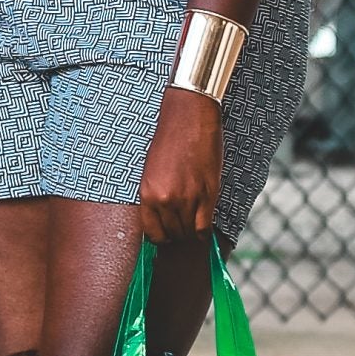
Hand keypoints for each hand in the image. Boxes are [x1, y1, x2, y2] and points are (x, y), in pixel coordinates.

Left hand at [138, 86, 222, 244]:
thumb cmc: (169, 141)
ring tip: (192, 223)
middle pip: (172, 234)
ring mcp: (187, 199)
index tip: (166, 234)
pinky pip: (204, 226)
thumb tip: (160, 217)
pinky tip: (203, 226)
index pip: (152, 232)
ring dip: (190, 232)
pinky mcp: (207, 195)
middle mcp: (165, 200)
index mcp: (147, 193)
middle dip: (177, 234)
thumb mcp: (151, 171)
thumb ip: (155, 195)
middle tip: (182, 227)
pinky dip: (203, 231)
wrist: (189, 118)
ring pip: (188, 232)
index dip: (161, 237)